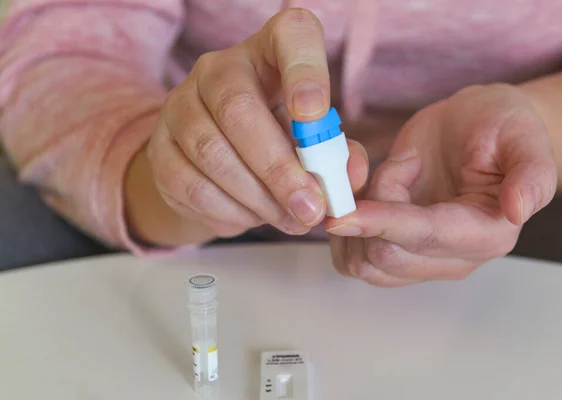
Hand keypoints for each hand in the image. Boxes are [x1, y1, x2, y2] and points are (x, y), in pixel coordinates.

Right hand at [141, 9, 367, 244]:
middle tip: (310, 207)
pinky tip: (253, 217)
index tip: (314, 113)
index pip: (290, 36)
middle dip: (278, 169)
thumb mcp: (313, 140)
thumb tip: (347, 178)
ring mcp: (179, 105)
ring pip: (211, 154)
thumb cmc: (278, 139)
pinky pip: (190, 186)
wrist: (219, 156)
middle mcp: (216, 68)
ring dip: (257, 198)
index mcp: (269, 52)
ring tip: (289, 219)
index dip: (304, 71)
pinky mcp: (159, 148)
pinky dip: (229, 211)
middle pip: (238, 110)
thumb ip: (336, 155)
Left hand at [326, 84, 556, 285]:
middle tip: (401, 160)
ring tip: (388, 174)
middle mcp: (451, 258)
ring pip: (361, 263)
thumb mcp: (522, 135)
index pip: (425, 237)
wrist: (476, 131)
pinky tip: (364, 193)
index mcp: (487, 234)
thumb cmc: (499, 129)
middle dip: (372, 204)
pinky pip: (351, 257)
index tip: (345, 212)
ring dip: (354, 217)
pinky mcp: (393, 252)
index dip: (383, 224)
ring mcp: (419, 260)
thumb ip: (530, 172)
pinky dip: (343, 228)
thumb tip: (518, 209)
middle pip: (384, 256)